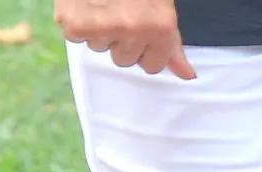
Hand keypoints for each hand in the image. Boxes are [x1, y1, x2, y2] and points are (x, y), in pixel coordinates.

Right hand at [55, 0, 195, 78]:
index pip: (152, 67)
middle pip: (124, 59)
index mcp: (161, 27)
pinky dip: (74, 20)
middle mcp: (135, 27)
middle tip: (115, 9)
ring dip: (97, 28)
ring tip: (99, 3)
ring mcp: (106, 23)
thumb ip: (172, 44)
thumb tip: (187, 74)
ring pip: (99, 47)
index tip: (136, 24)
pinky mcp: (78, 20)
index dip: (142, 47)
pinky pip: (74, 35)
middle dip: (119, 39)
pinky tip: (82, 3)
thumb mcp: (161, 8)